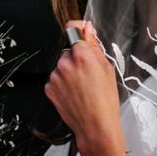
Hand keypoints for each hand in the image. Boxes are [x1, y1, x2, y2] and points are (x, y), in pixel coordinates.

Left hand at [44, 20, 122, 153]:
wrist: (95, 127)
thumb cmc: (105, 101)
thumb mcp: (107, 69)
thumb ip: (94, 46)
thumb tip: (88, 29)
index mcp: (82, 55)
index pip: (73, 29)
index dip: (78, 31)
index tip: (81, 34)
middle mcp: (65, 63)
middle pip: (68, 51)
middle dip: (76, 59)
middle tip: (88, 76)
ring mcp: (55, 76)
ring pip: (61, 66)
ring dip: (69, 73)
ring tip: (82, 89)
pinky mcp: (49, 88)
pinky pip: (56, 80)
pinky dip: (63, 85)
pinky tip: (74, 95)